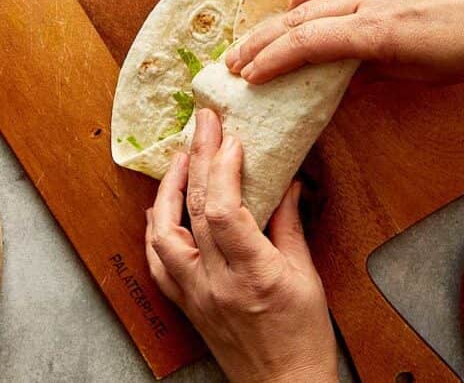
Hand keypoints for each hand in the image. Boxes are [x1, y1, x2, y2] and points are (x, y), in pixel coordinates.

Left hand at [145, 109, 337, 382]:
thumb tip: (286, 183)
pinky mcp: (186, 305)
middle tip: (201, 124)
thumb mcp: (307, 277)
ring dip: (168, 190)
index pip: (224, 211)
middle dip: (196, 159)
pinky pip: (157, 263)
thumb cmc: (304, 340)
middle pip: (195, 211)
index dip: (223, 169)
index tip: (230, 139)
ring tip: (179, 158)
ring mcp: (195, 295)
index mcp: (254, 275)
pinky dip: (155, 229)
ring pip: (163, 235)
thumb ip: (290, 225)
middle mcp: (216, 284)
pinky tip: (160, 207)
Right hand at [226, 0, 463, 83]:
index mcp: (379, 30)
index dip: (269, 61)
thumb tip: (336, 76)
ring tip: (289, 21)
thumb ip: (370, 71)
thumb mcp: (422, 75)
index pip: (306, 43)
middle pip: (299, 12)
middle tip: (236, 60)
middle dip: (262, 38)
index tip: (245, 76)